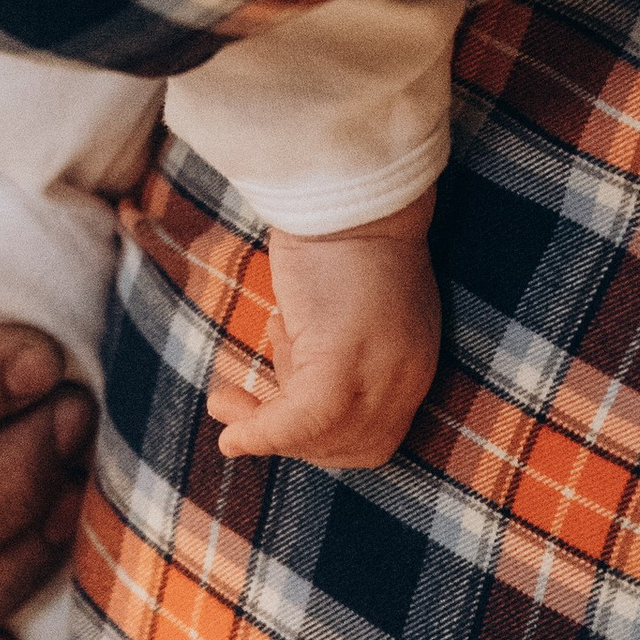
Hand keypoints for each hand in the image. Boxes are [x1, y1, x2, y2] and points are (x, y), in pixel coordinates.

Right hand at [209, 197, 443, 470]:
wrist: (349, 191)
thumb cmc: (342, 234)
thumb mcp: (352, 306)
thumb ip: (338, 348)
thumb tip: (285, 370)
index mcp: (413, 363)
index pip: (374, 435)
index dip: (324, 440)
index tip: (279, 413)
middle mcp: (405, 377)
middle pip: (352, 448)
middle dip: (294, 442)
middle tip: (241, 407)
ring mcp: (378, 374)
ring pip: (322, 439)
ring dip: (269, 430)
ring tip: (226, 400)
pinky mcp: (342, 364)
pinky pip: (300, 421)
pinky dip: (263, 433)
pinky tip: (232, 436)